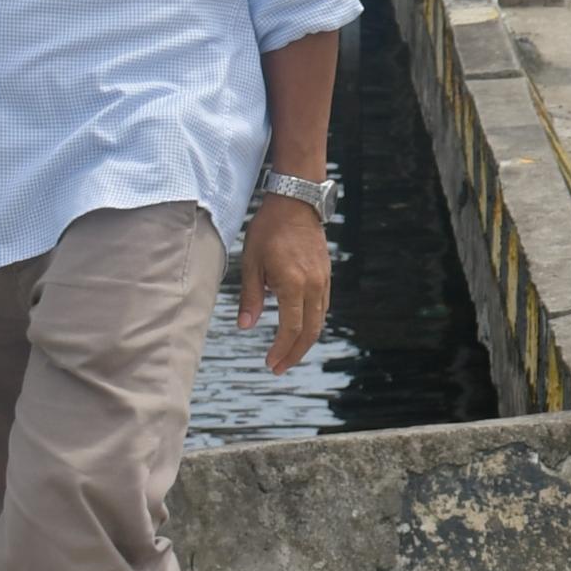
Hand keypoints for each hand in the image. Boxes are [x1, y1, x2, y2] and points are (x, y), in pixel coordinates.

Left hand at [239, 197, 330, 371]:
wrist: (296, 202)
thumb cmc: (269, 229)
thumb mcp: (251, 262)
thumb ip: (250, 296)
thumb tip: (245, 326)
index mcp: (293, 283)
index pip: (291, 327)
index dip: (281, 349)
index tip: (270, 363)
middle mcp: (313, 285)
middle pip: (310, 330)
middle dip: (295, 352)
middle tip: (279, 368)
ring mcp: (322, 279)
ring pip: (320, 320)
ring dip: (305, 340)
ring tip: (289, 353)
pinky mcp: (325, 274)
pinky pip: (323, 306)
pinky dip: (313, 322)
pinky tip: (301, 328)